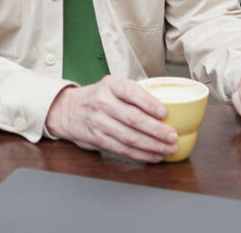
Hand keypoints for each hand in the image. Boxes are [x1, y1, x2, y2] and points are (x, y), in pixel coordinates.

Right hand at [44, 75, 177, 163]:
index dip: (149, 102)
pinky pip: (123, 149)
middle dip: (157, 130)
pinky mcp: (98, 139)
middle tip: (173, 136)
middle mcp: (103, 102)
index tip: (164, 112)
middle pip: (133, 118)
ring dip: (153, 146)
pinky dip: (141, 154)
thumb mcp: (112, 86)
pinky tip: (155, 155)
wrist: (68, 110)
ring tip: (169, 149)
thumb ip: (133, 94)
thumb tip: (168, 107)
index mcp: (110, 85)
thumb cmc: (98, 97)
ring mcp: (99, 122)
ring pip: (130, 137)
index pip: (131, 91)